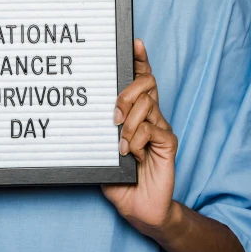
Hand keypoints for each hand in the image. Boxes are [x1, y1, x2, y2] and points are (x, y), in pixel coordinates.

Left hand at [101, 38, 177, 234]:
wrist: (140, 209)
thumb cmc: (121, 180)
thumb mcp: (103, 152)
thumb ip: (100, 133)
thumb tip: (82, 113)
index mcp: (137, 114)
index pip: (141, 80)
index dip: (140, 61)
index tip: (135, 42)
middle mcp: (151, 117)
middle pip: (147, 84)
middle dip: (127, 92)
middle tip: (113, 115)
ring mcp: (161, 129)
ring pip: (148, 105)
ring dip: (129, 123)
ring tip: (121, 144)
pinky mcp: (168, 144)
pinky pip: (153, 129)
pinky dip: (137, 140)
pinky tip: (132, 155)